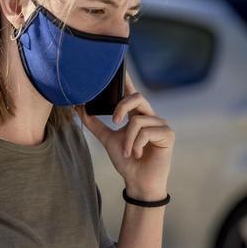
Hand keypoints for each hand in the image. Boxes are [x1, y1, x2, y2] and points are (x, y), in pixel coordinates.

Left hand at [74, 72, 173, 198]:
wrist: (138, 181)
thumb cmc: (127, 161)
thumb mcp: (107, 139)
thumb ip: (94, 123)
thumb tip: (78, 107)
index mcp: (136, 115)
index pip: (132, 93)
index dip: (127, 79)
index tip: (120, 66)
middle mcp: (150, 116)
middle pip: (137, 97)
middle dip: (122, 106)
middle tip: (114, 121)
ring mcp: (161, 125)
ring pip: (137, 120)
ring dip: (128, 140)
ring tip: (129, 152)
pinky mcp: (168, 135)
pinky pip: (146, 132)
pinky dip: (137, 144)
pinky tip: (139, 154)